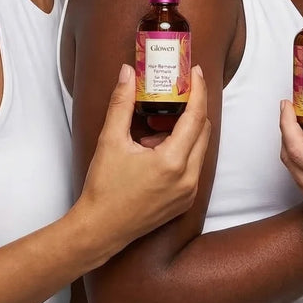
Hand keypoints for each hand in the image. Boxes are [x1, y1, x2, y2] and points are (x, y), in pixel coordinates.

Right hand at [74, 64, 210, 258]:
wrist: (99, 230)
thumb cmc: (104, 187)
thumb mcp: (110, 140)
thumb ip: (122, 103)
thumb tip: (127, 72)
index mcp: (173, 162)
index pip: (196, 116)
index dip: (198, 90)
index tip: (195, 72)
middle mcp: (188, 178)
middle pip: (203, 130)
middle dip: (192, 107)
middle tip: (176, 92)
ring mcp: (189, 192)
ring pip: (199, 148)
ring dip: (185, 130)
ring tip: (154, 128)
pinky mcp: (185, 201)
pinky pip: (193, 166)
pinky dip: (181, 150)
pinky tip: (155, 149)